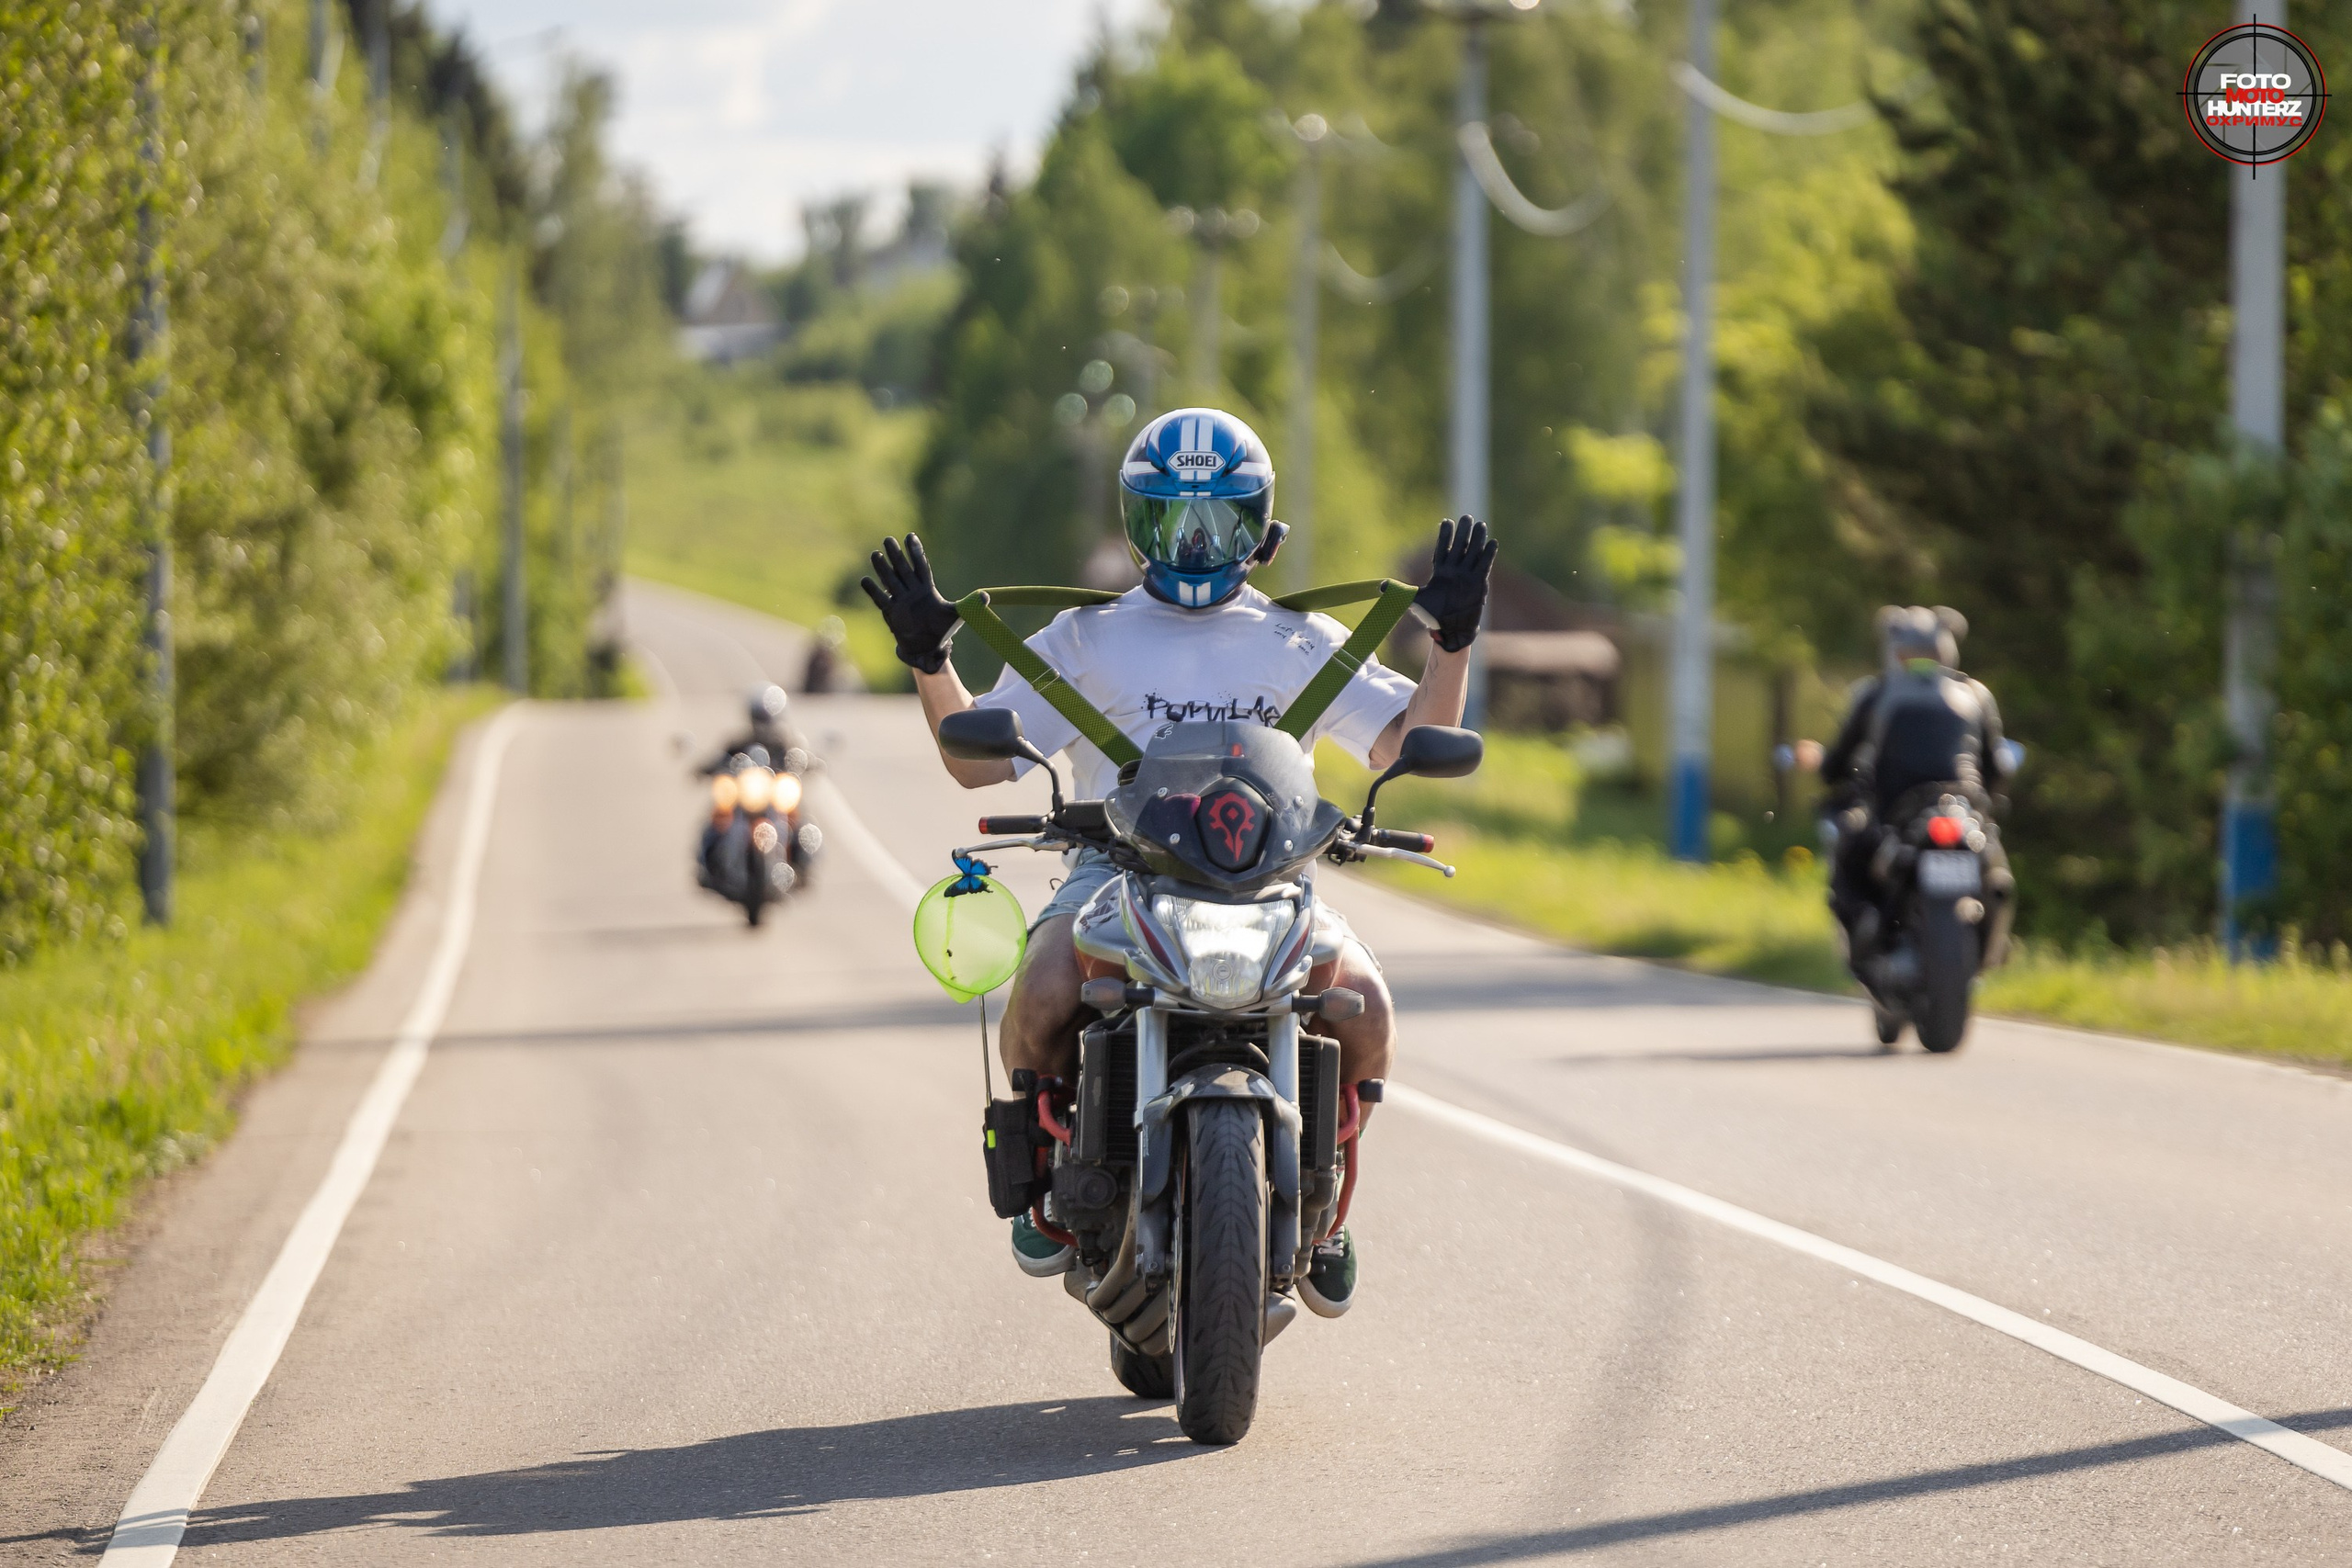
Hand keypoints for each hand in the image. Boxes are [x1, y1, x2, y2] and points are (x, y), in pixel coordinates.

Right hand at [860, 534, 960, 674]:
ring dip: (883, 569)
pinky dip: (873, 591)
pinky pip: (881, 600)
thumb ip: (970, 606)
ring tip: (875, 554)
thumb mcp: (958, 616)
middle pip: (903, 570)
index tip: (910, 536)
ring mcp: (901, 602)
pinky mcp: (892, 614)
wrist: (929, 649)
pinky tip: (865, 579)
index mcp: (927, 590)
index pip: (921, 567)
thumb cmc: (943, 630)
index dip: (916, 552)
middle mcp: (912, 592)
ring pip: (890, 581)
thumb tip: (986, 598)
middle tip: (888, 539)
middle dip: (896, 555)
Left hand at [1413, 516, 1496, 652]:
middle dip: (1463, 532)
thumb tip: (1381, 586)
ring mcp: (1467, 576)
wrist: (1450, 629)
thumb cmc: (1433, 615)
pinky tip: (1492, 542)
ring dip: (1477, 539)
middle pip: (1460, 546)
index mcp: (1441, 572)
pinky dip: (1488, 554)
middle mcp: (1455, 571)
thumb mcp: (1415, 601)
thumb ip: (1401, 591)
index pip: (1443, 549)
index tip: (1446, 521)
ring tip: (1480, 525)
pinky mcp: (1478, 583)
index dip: (1445, 536)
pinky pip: (1484, 565)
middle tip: (1466, 517)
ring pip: (1473, 553)